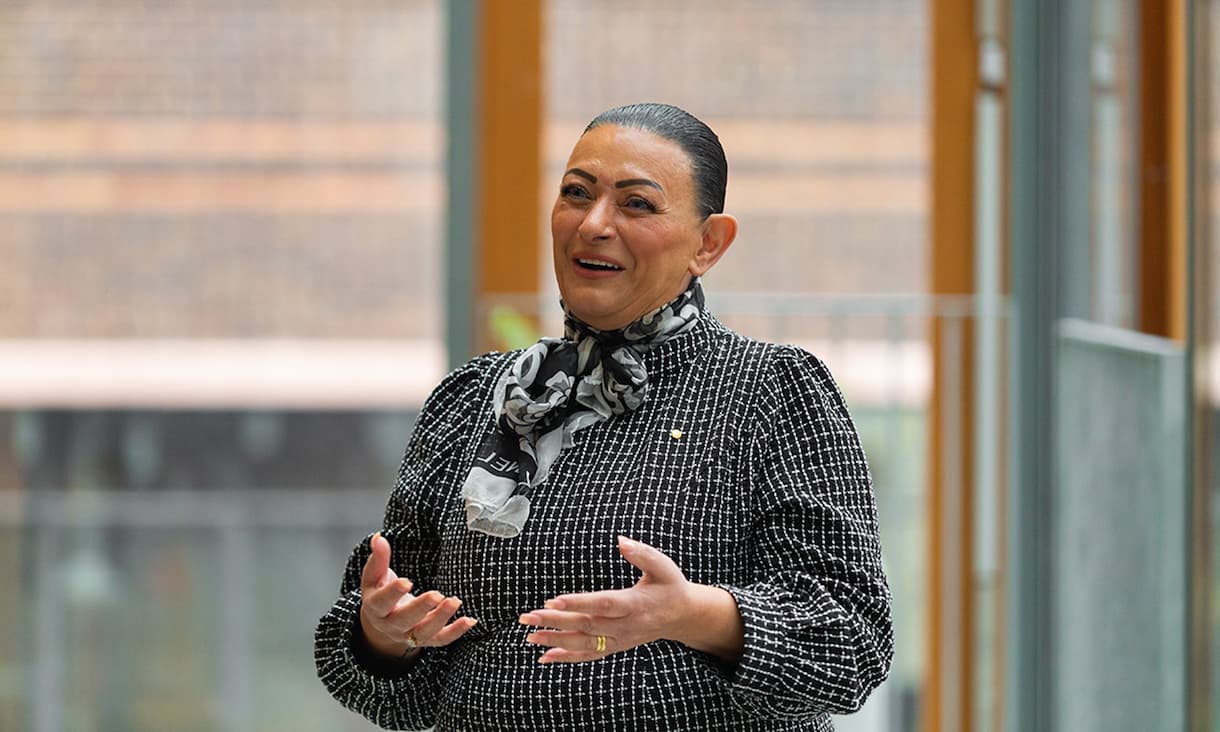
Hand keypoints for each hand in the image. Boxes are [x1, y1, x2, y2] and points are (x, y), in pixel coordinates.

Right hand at [359, 533, 476, 658]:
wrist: (384, 621)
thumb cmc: (380, 592)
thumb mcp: (375, 576)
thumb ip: (378, 559)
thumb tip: (378, 538)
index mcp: (376, 608)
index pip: (382, 602)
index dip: (393, 593)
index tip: (406, 581)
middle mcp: (391, 625)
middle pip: (405, 620)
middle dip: (421, 608)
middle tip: (437, 594)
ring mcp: (409, 634)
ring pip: (425, 632)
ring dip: (441, 618)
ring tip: (455, 601)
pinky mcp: (426, 639)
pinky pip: (442, 639)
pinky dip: (456, 632)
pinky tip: (470, 620)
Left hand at [518, 535, 695, 663]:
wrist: (682, 616)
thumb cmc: (670, 586)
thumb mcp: (663, 566)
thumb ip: (642, 553)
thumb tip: (621, 541)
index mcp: (636, 604)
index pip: (603, 604)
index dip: (578, 603)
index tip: (554, 601)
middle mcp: (626, 626)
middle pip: (586, 625)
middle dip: (555, 622)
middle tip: (528, 616)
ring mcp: (620, 640)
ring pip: (584, 644)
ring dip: (555, 641)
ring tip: (530, 636)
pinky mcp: (615, 647)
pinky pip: (589, 656)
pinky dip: (567, 657)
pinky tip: (545, 656)